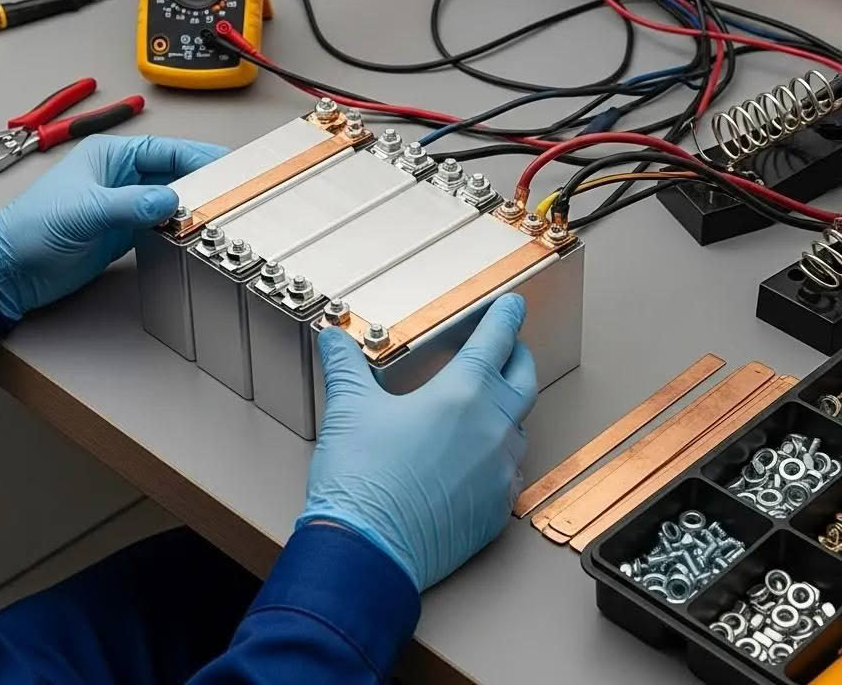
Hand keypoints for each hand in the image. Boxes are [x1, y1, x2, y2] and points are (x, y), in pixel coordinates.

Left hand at [0, 134, 226, 319]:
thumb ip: (129, 204)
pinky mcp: (123, 232)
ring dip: (191, 206)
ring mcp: (122, 206)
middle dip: (200, 182)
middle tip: (230, 191)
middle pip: (172, 173)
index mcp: (108, 156)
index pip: (163, 150)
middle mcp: (119, 178)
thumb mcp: (84, 211)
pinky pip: (160, 224)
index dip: (196, 155)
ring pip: (169, 199)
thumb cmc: (31, 228)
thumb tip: (170, 199)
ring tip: (218, 212)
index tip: (224, 164)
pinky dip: (178, 228)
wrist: (10, 271)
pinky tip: (193, 232)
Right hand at [299, 294, 536, 591]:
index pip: (496, 341)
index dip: (505, 318)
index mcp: (462, 394)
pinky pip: (509, 473)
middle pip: (522, 380)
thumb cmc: (362, 480)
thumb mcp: (350, 407)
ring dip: (506, 410)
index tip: (512, 305)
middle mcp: (492, 429)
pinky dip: (498, 457)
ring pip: (518, 428)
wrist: (367, 551)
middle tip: (507, 347)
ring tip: (484, 405)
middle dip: (517, 357)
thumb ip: (346, 365)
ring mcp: (500, 473)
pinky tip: (475, 459)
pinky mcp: (496, 510)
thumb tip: (333, 338)